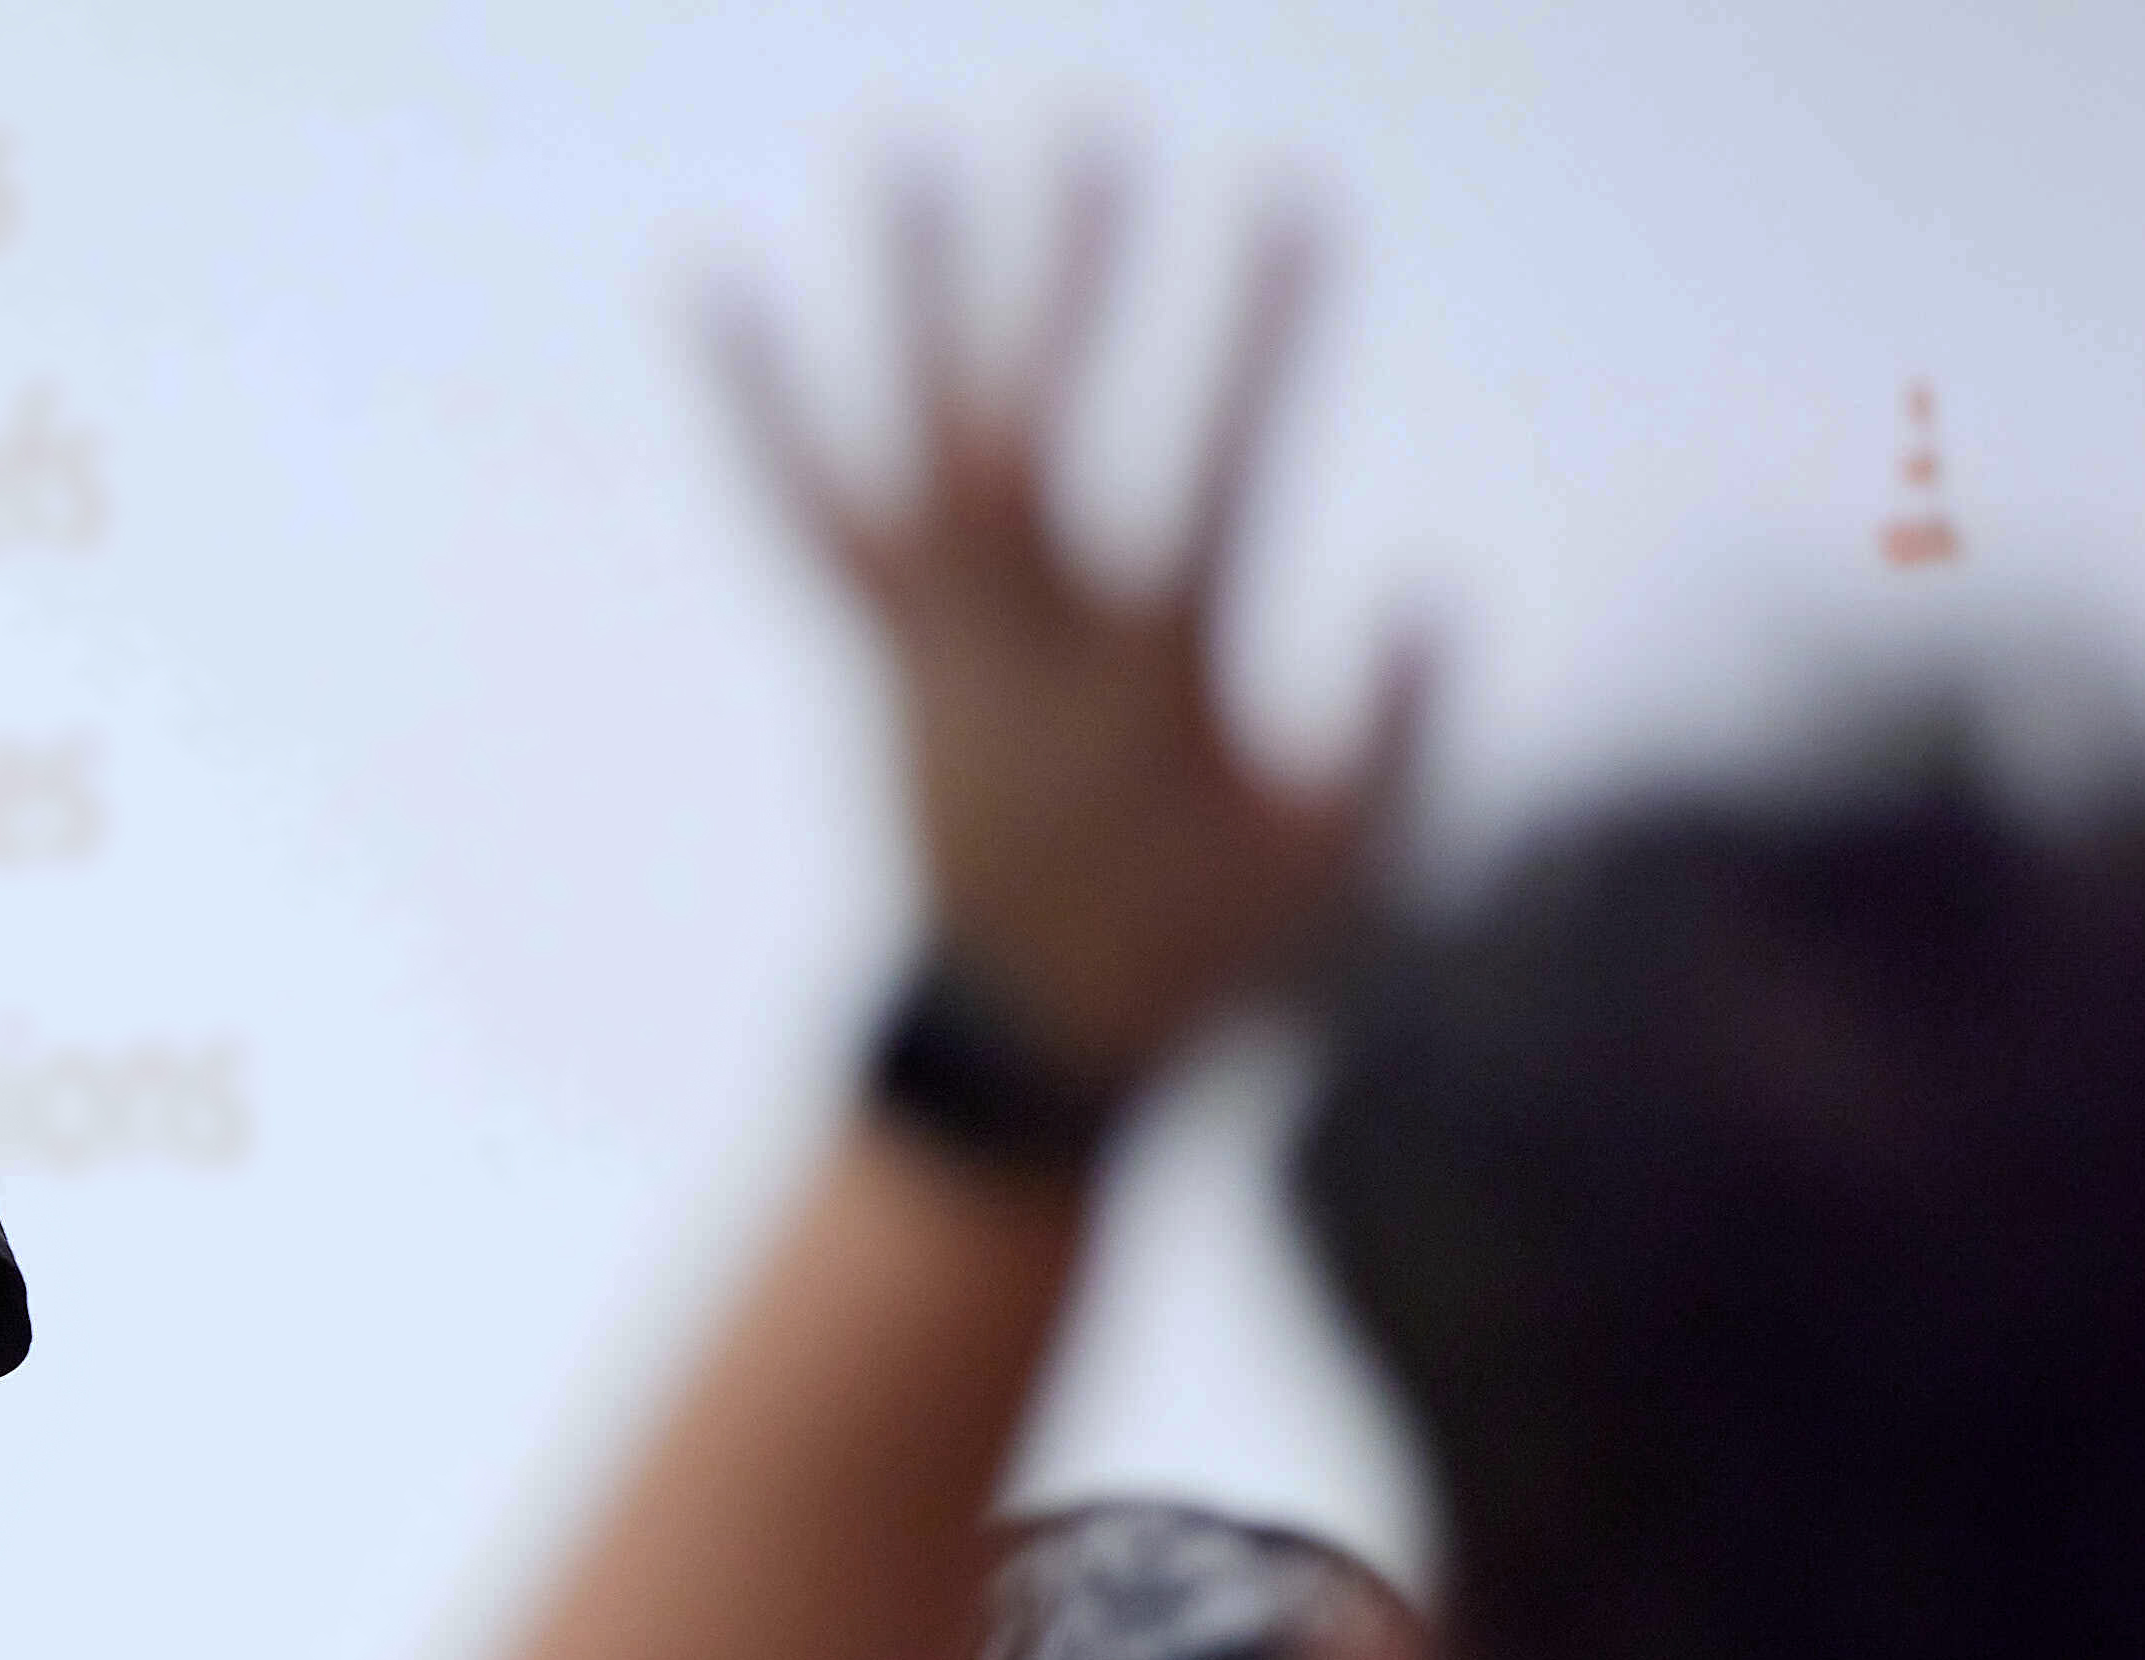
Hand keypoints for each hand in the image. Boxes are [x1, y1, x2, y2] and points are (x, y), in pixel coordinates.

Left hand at [707, 160, 1425, 1077]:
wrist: (1030, 1050)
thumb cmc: (1212, 957)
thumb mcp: (1345, 872)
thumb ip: (1398, 738)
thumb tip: (1431, 594)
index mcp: (1152, 690)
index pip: (1211, 477)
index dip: (1249, 339)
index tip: (1288, 199)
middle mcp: (1026, 653)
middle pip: (1030, 439)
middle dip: (1062, 282)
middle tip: (1089, 124)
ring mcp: (941, 650)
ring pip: (910, 456)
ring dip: (910, 300)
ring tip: (903, 144)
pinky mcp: (885, 655)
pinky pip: (809, 514)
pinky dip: (758, 401)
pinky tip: (713, 282)